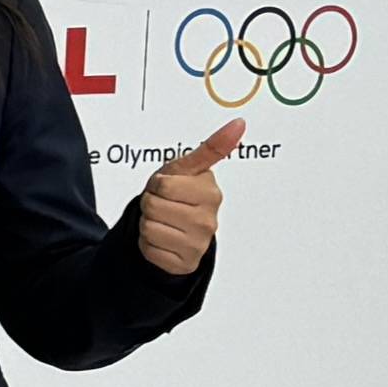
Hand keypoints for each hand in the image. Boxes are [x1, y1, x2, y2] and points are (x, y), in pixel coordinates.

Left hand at [136, 117, 246, 275]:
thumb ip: (213, 147)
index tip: (169, 186)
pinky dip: (148, 244)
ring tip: (164, 221)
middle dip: (151, 203)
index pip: (162, 185)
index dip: (157, 184)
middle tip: (165, 205)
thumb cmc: (179, 193)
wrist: (176, 228)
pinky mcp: (184, 263)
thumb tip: (240, 123)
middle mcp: (209, 220)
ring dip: (148, 224)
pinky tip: (163, 240)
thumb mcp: (189, 168)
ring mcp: (198, 244)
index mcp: (210, 193)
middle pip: (152, 206)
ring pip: (148, 228)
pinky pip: (149, 250)